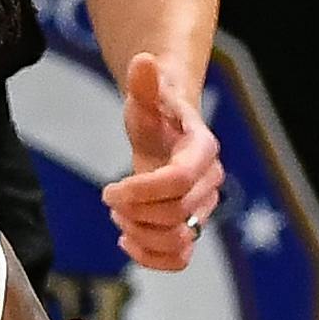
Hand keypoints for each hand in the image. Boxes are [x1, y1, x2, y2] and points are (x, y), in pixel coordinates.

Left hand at [101, 53, 222, 272]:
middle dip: (135, 212)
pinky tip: (126, 241)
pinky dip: (152, 259)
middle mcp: (210, 182)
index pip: (178, 182)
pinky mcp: (191, 227)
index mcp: (202, 151)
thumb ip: (145, 83)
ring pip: (178, 240)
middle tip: (111, 199)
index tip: (108, 191)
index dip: (140, 192)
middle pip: (175, 214)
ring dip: (141, 235)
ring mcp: (203, 208)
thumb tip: (143, 61)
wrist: (167, 132)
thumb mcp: (145, 97)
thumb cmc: (155, 114)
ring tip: (119, 218)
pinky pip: (181, 258)